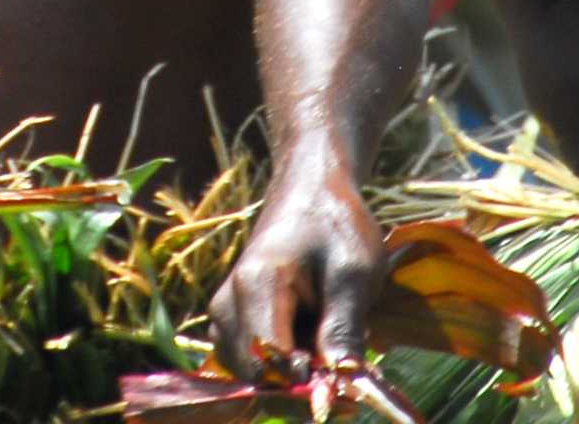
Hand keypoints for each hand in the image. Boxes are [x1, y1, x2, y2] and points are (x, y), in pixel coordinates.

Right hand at [210, 170, 383, 378]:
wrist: (311, 190)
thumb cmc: (336, 225)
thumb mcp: (354, 271)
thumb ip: (343, 329)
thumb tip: (339, 388)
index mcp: (257, 285)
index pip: (268, 363)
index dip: (305, 383)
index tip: (340, 376)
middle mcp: (228, 303)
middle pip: (257, 374)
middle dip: (299, 380)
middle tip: (337, 349)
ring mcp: (224, 313)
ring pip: (253, 374)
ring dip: (290, 372)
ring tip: (322, 334)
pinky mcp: (229, 321)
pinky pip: (250, 364)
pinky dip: (279, 363)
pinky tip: (306, 335)